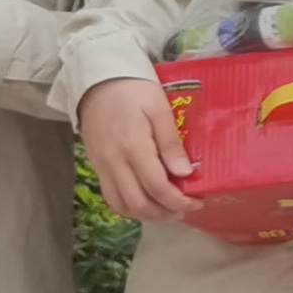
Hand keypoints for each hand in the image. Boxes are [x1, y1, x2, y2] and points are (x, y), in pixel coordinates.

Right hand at [78, 75, 195, 221]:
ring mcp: (101, 165)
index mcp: (133, 147)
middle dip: (164, 213)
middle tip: (185, 209)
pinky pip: (111, 195)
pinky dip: (129, 205)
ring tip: (168, 209)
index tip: (197, 203)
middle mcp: (114, 162)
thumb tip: (184, 173)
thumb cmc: (133, 88)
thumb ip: (170, 143)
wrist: (96, 78)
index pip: (156, 187)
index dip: (178, 201)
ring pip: (121, 205)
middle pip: (138, 204)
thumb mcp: (159, 108)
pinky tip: (147, 199)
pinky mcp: (96, 164)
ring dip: (146, 214)